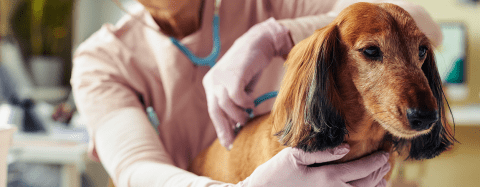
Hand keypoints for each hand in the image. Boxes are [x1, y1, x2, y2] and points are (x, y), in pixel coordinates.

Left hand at [203, 17, 292, 148]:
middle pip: (215, 111)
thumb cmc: (250, 67)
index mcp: (211, 84)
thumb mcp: (239, 88)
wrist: (259, 43)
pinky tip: (251, 102)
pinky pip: (236, 97)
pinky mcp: (233, 74)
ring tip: (248, 115)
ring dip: (238, 115)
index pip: (213, 111)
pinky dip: (245, 103)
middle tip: (233, 142)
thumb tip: (237, 126)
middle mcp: (212, 80)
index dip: (221, 128)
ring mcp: (221, 77)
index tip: (228, 142)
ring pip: (225, 106)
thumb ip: (235, 105)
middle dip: (224, 129)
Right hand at [237, 144, 390, 186]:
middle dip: (380, 172)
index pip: (362, 169)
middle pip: (366, 184)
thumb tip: (345, 147)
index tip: (386, 154)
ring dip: (375, 186)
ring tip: (382, 177)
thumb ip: (321, 152)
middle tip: (386, 162)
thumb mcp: (294, 156)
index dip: (377, 162)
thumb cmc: (275, 173)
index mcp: (327, 177)